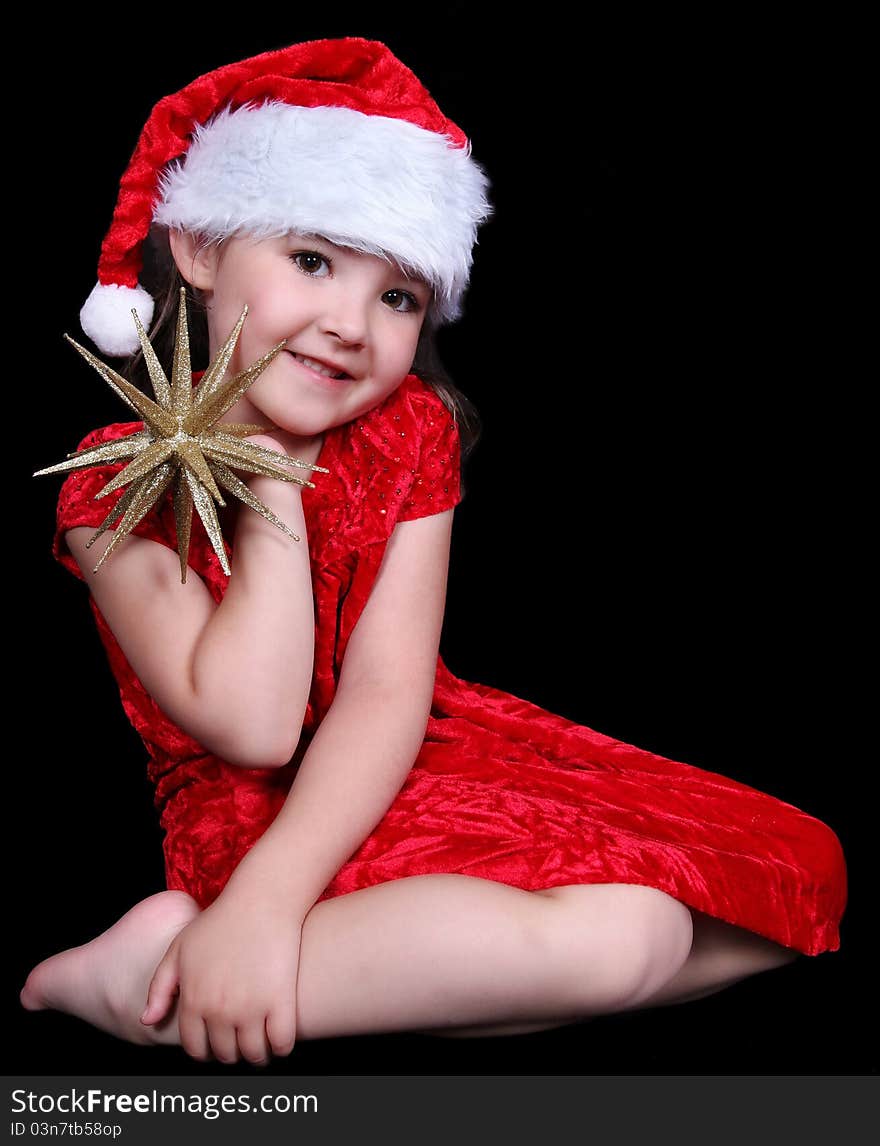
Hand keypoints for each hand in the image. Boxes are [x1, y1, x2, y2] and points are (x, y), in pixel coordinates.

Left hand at [140, 888, 302, 1064]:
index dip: (205, 1049)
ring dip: (257, 1054)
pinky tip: (280, 1035)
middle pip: (225, 1054)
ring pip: (254, 1055)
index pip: (195, 1048)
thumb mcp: (179, 949)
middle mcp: (219, 1011)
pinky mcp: (280, 1001)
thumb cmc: (220, 921)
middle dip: (231, 1051)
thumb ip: (159, 987)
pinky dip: (282, 1046)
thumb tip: (147, 1020)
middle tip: (239, 1040)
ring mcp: (251, 1008)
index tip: (215, 1043)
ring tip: (261, 1042)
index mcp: (193, 1001)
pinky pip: (282, 1043)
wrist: (261, 900)